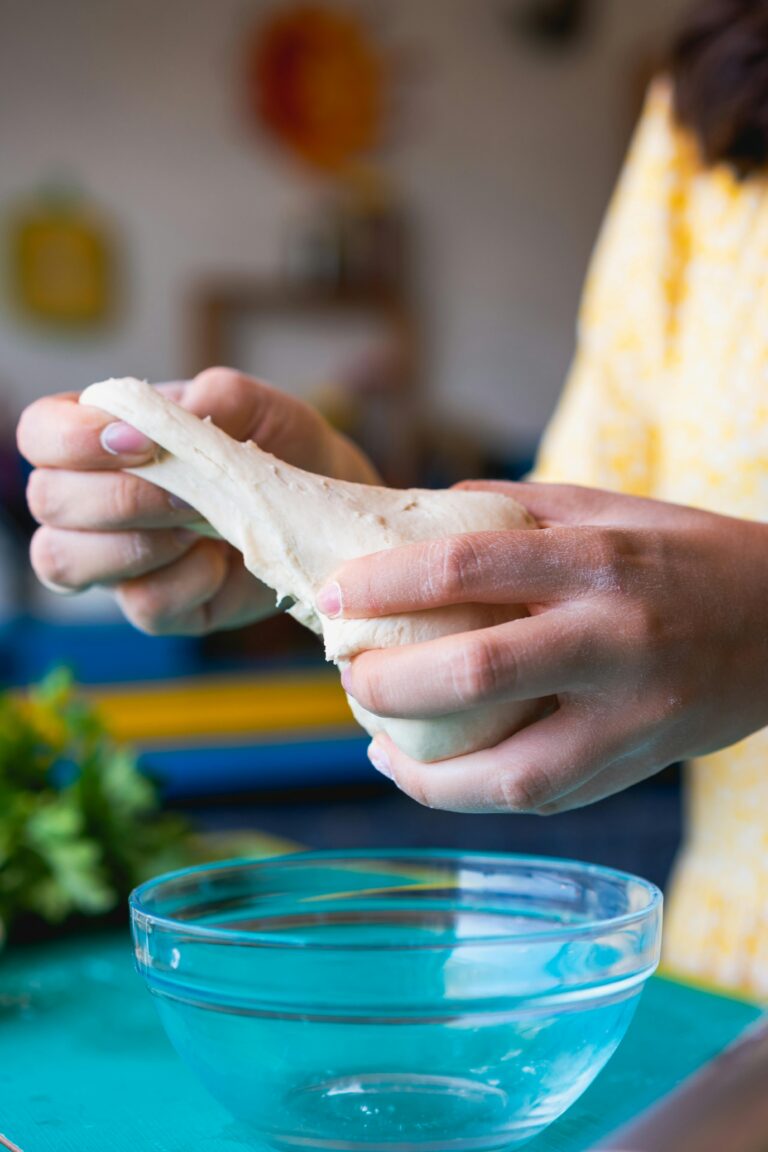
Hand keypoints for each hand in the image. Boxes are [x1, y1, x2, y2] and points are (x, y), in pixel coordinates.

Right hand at [17, 367, 377, 634]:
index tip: (138, 442)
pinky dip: (184, 582)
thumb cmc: (284, 447)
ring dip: (135, 543)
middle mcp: (93, 499)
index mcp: (101, 436)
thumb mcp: (264, 409)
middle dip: (116, 497)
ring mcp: (118, 559)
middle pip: (47, 501)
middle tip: (187, 494)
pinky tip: (221, 562)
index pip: (40, 434)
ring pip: (65, 562)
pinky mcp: (157, 605)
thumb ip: (220, 398)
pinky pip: (141, 604)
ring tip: (200, 524)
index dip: (70, 440)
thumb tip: (185, 408)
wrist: (327, 509)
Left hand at [321, 482, 767, 813]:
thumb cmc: (688, 555)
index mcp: (598, 561)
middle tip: (346, 670)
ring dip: (421, 768)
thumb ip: (517, 510)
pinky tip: (428, 772)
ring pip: (508, 771)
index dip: (383, 583)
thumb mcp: (611, 509)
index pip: (467, 567)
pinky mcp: (639, 765)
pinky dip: (470, 795)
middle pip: (476, 673)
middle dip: (386, 681)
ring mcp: (632, 716)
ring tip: (375, 739)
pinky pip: (541, 797)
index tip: (332, 594)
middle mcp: (614, 640)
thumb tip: (418, 514)